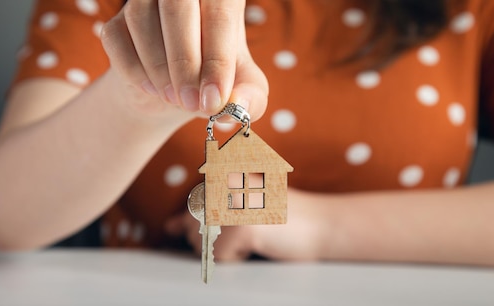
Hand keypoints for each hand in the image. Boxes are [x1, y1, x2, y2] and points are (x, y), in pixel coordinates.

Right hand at [100, 0, 267, 120]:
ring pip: (141, 18)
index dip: (217, 57)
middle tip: (192, 103)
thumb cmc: (213, 83)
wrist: (172, 95)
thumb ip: (250, 99)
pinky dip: (133, 69)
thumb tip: (237, 104)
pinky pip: (116, 37)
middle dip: (185, 61)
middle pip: (177, 5)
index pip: (220, 12)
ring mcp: (145, 2)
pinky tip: (152, 89)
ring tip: (175, 99)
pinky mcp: (116, 22)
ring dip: (158, 67)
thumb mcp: (240, 92)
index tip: (214, 99)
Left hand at [165, 187, 330, 261]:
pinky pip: (220, 258)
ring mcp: (230, 202)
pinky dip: (239, 258)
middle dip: (216, 238)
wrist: (323, 224)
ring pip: (202, 245)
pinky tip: (262, 242)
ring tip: (257, 232)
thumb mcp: (238, 206)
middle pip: (193, 229)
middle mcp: (222, 181)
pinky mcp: (240, 226)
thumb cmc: (281, 217)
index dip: (203, 224)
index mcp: (220, 172)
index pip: (191, 209)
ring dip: (228, 248)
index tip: (237, 221)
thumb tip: (170, 226)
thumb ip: (204, 213)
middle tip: (252, 227)